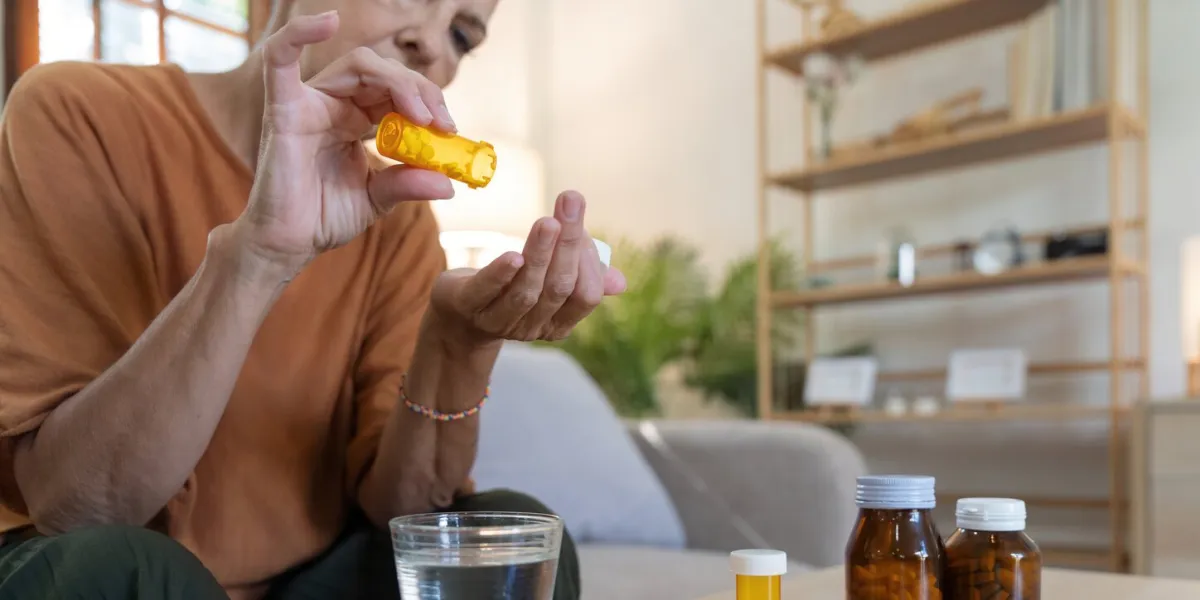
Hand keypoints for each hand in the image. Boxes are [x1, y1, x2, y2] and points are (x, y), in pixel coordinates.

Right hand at [233, 11, 456, 276]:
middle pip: (383, 72)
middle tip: (442, 123)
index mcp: (354, 118)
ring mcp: (308, 103)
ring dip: (398, 81)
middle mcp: (332, 103)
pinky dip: (299, 32)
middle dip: (419, 90)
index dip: (426, 101)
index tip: (450, 130)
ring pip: (358, 65)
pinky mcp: (284, 110)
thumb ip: (408, 184)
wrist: (291, 244)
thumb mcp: (378, 199)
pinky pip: (280, 59)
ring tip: (421, 113)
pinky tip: (328, 21)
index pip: (395, 90)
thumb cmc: (325, 218)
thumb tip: (448, 185)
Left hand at [429, 191, 625, 348]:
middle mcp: (532, 327)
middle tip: (571, 202)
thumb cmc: (510, 288)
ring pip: (528, 289)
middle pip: (559, 287)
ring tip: (548, 221)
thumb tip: (620, 282)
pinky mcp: (466, 306)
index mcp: (558, 323)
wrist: (456, 313)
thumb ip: (582, 277)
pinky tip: (514, 254)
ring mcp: (498, 321)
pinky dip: (502, 272)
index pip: (585, 295)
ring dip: (541, 253)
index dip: (588, 262)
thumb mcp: (548, 280)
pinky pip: (488, 290)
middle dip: (568, 244)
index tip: (577, 221)